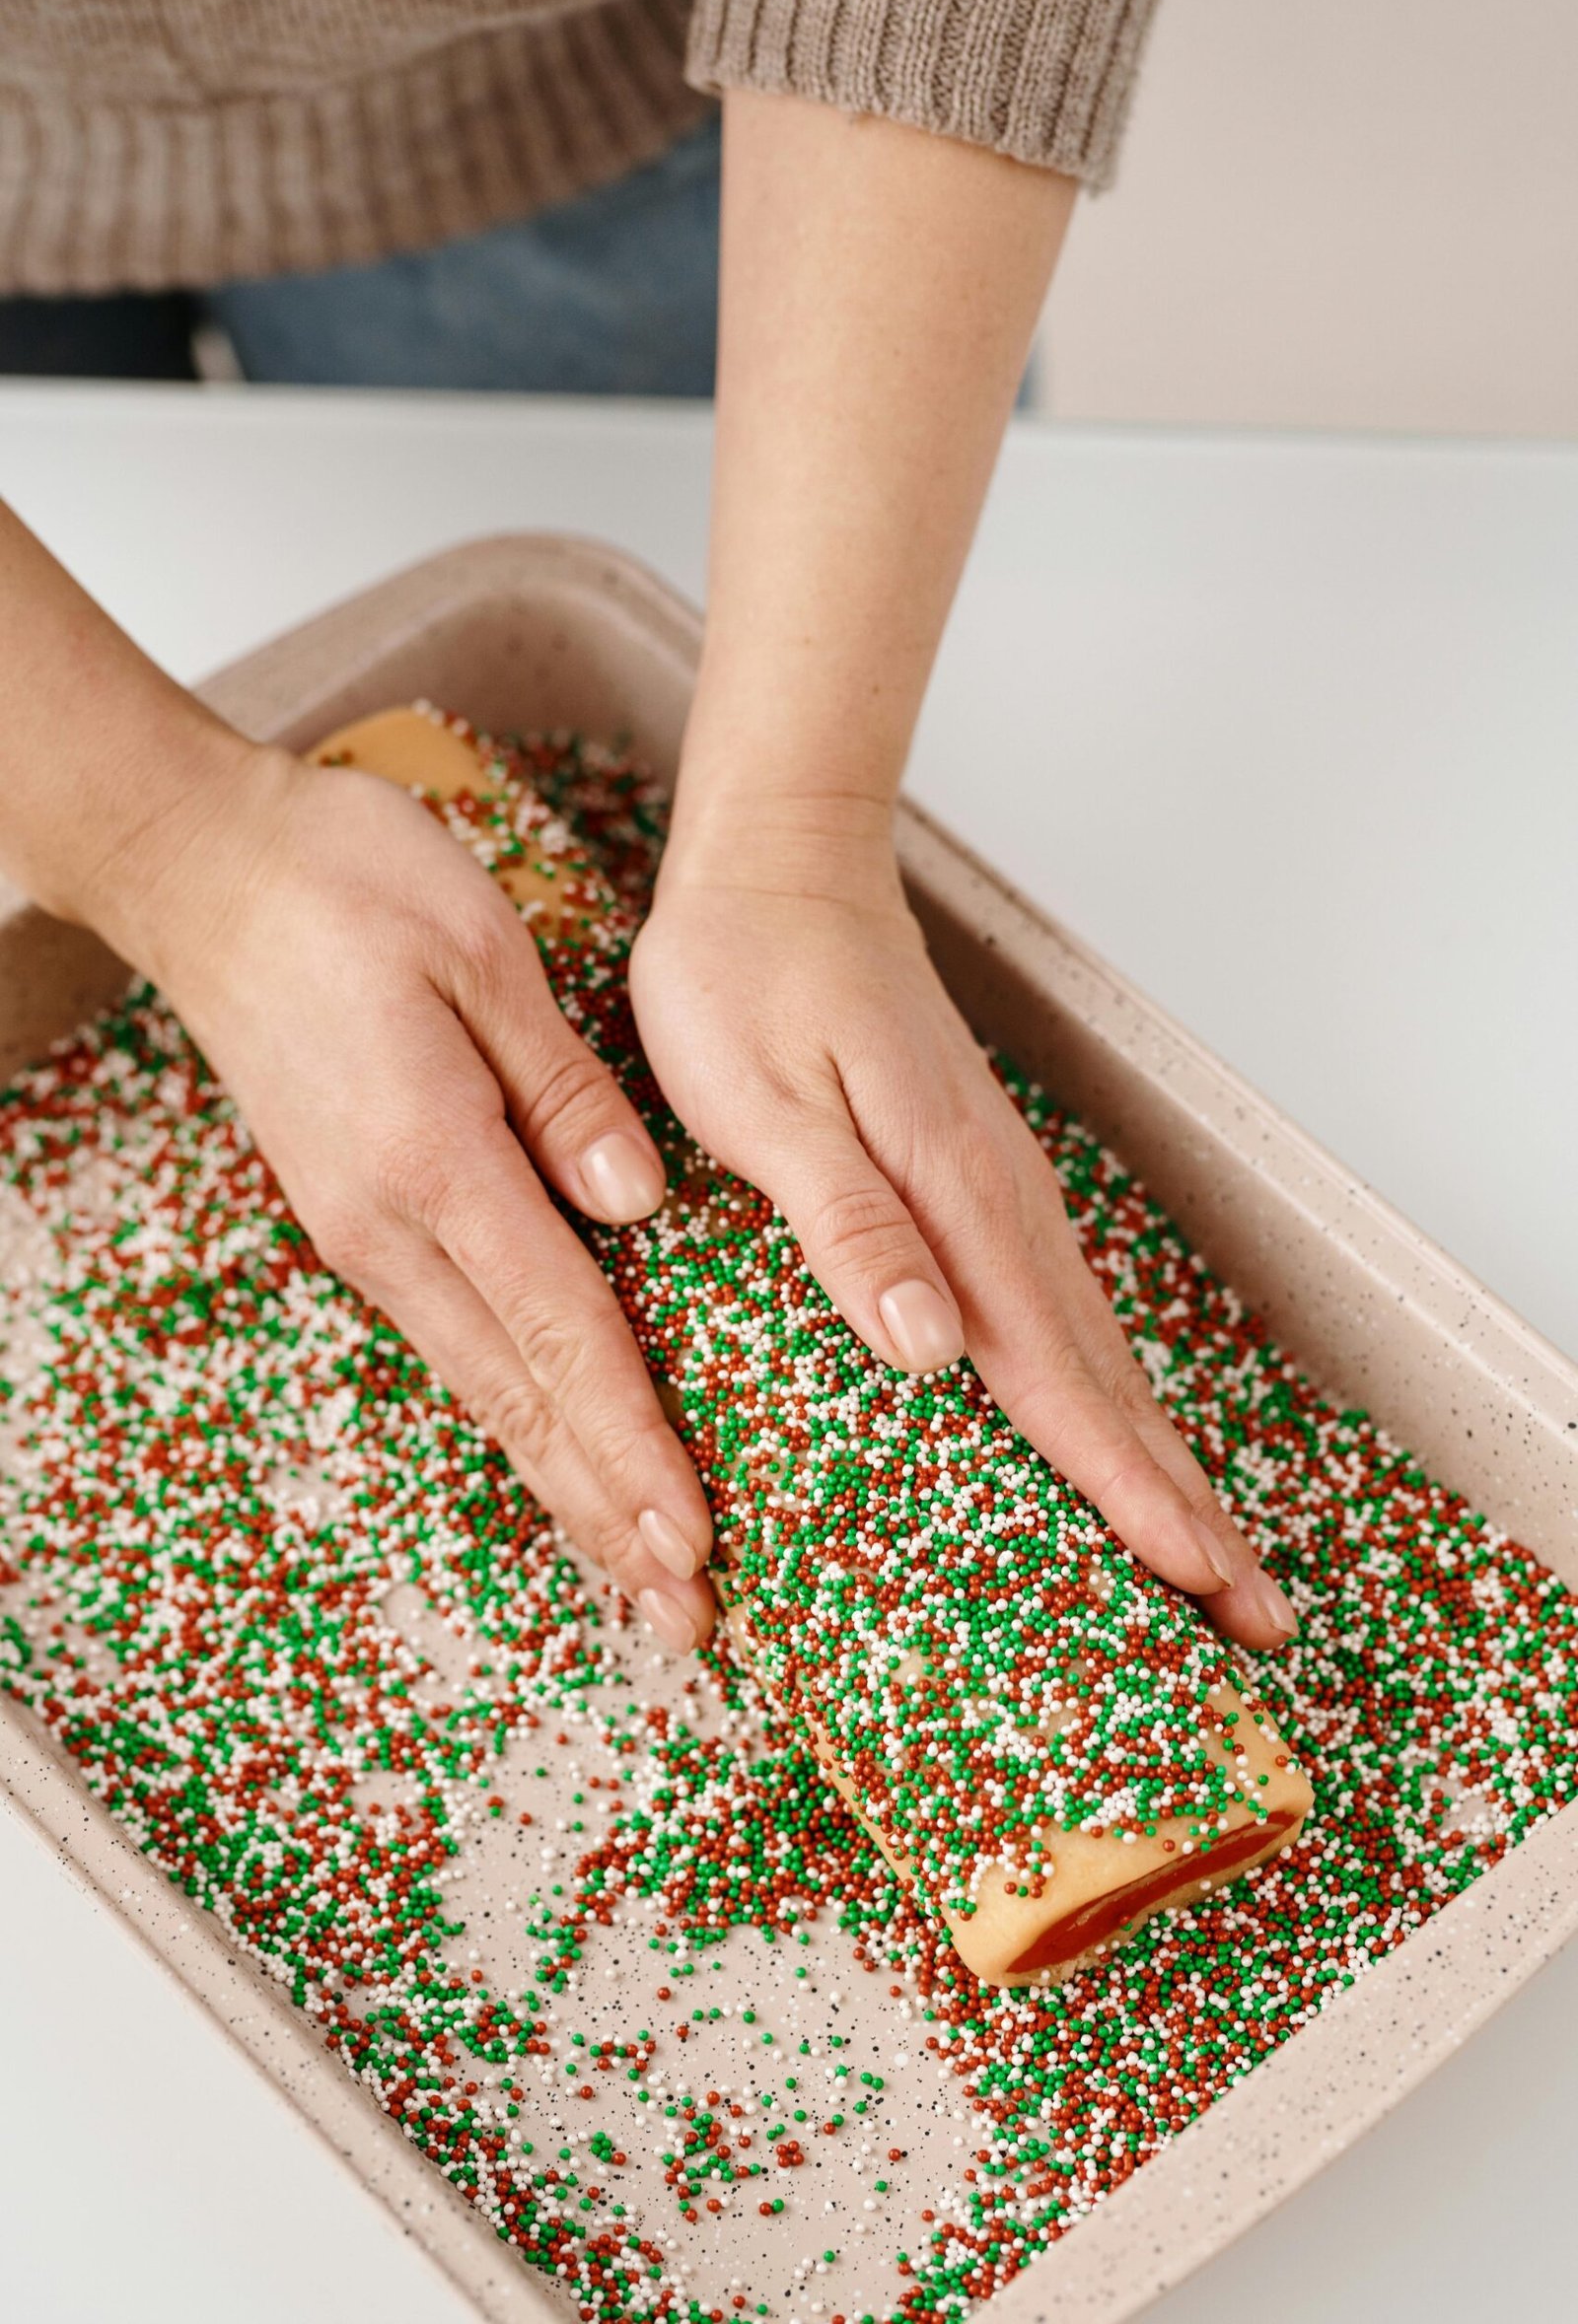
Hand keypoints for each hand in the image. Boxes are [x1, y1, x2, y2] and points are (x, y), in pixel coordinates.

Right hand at [119, 743, 715, 1650]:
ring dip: (566, 1487)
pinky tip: (562, 1456)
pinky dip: (522, 1417)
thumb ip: (562, 1086)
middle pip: (521, 1399)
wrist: (208, 870)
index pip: (559, 1333)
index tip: (691, 1539)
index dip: (630, 1444)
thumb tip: (635, 1202)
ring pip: (486, 1389)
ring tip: (639, 1580)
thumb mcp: (479, 950)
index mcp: (433, 1161)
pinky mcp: (360, 1219)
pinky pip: (457, 1344)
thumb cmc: (348, 884)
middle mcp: (390, 1226)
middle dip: (607, 1515)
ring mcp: (365, 1233)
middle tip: (687, 1620)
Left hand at [630, 814, 1296, 1650]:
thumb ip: (848, 1227)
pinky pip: (1057, 1313)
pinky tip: (1099, 1429)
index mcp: (956, 1199)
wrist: (782, 869)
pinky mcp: (976, 1181)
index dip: (1127, 1491)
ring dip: (1153, 1459)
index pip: (1058, 1378)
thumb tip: (932, 1353)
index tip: (1195, 1584)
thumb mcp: (765, 1106)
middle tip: (1248, 1621)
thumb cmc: (750, 981)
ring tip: (1204, 1556)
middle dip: (1178, 1506)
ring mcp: (1000, 1191)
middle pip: (1109, 1381)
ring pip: (1095, 1351)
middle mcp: (1003, 1204)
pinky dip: (1098, 1392)